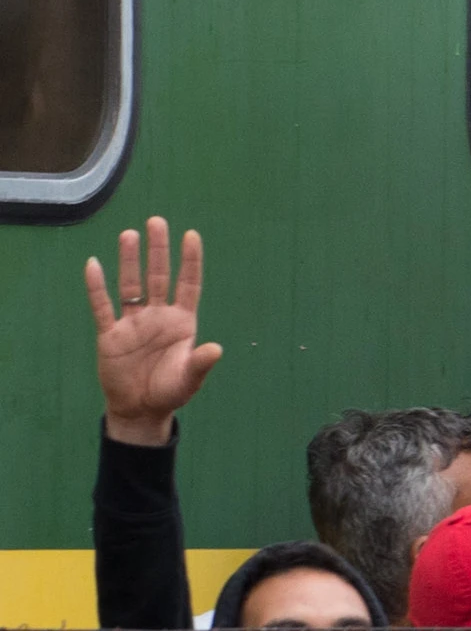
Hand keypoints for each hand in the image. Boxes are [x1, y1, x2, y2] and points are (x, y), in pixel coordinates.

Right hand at [85, 216, 219, 442]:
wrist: (140, 409)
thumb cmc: (170, 391)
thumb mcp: (190, 379)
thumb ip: (200, 363)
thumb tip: (216, 349)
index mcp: (181, 323)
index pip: (188, 285)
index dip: (190, 261)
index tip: (192, 235)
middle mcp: (158, 316)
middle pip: (158, 277)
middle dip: (158, 251)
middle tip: (157, 221)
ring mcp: (133, 323)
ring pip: (130, 285)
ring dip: (129, 261)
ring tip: (130, 234)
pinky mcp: (110, 333)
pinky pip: (102, 306)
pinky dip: (97, 287)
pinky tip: (93, 264)